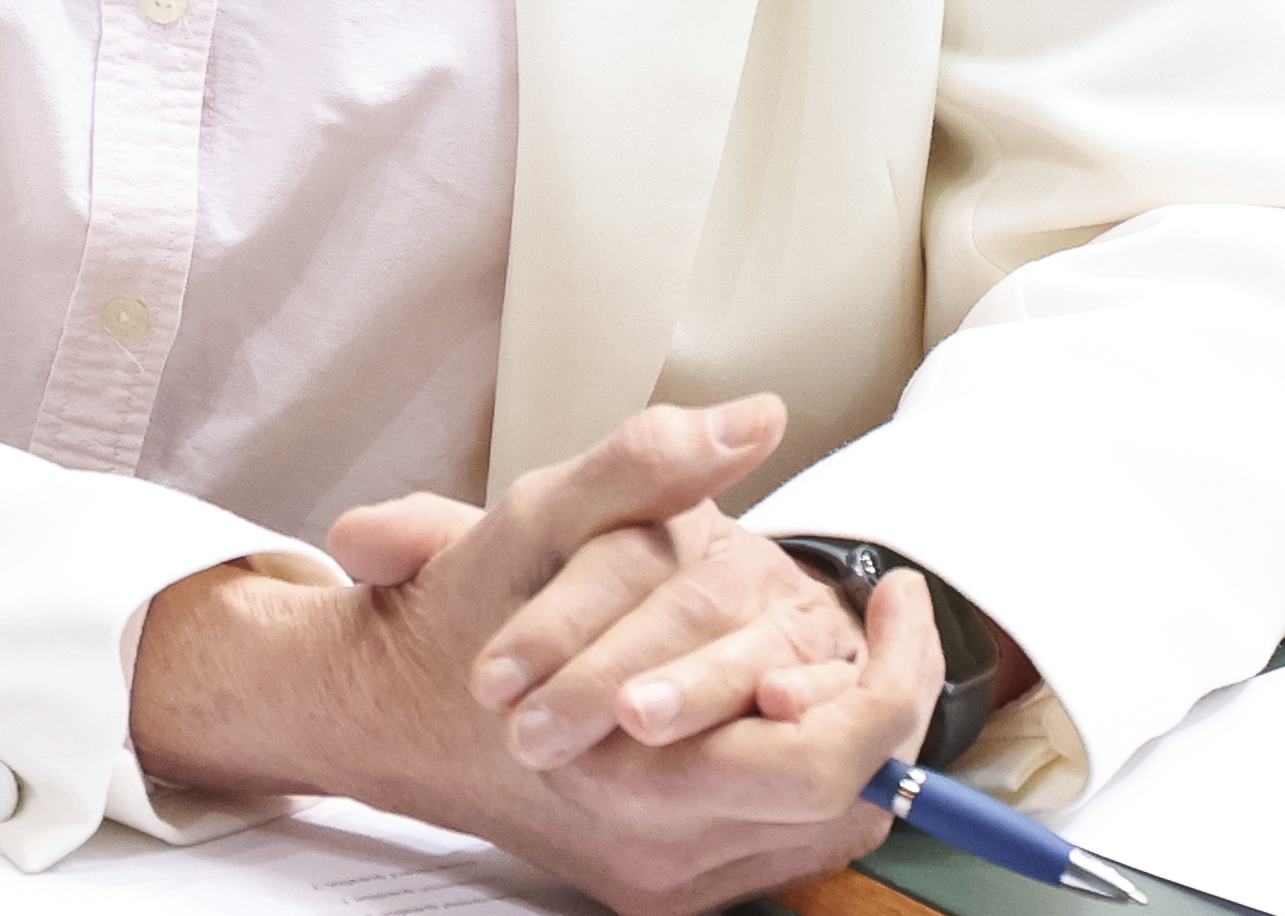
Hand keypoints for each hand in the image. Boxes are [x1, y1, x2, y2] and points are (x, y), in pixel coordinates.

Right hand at [134, 401, 935, 915]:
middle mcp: (657, 848)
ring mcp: (665, 879)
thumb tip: (755, 417)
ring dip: (850, 738)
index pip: (824, 755)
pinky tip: (789, 705)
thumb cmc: (462, 610)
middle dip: (881, 704)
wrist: (385, 712)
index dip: (892, 676)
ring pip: (825, 826)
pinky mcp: (666, 889)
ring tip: (849, 655)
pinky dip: (809, 776)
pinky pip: (787, 844)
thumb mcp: (540, 516)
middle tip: (891, 621)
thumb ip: (645, 463)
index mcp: (631, 772)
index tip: (899, 590)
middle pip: (840, 798)